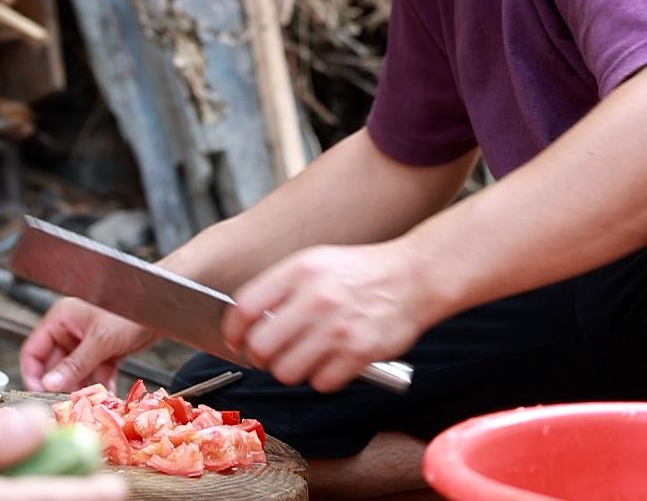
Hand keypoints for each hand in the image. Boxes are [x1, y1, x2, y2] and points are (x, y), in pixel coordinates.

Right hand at [21, 298, 153, 392]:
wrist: (162, 308)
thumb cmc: (129, 311)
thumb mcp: (99, 340)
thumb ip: (74, 364)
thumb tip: (48, 384)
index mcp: (60, 320)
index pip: (33, 350)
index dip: (33, 374)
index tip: (39, 394)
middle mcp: (70, 331)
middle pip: (54, 365)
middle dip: (60, 385)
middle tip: (65, 404)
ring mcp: (87, 343)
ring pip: (74, 373)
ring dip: (81, 388)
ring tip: (87, 403)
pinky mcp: (104, 352)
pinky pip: (94, 374)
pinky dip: (99, 385)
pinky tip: (106, 396)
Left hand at [223, 241, 441, 392]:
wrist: (413, 277)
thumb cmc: (360, 272)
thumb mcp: (314, 262)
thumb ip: (280, 287)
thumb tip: (245, 321)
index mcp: (300, 271)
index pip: (245, 307)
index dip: (233, 330)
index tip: (234, 339)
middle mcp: (316, 298)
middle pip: (262, 346)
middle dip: (258, 357)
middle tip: (266, 356)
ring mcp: (338, 327)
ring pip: (287, 371)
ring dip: (289, 370)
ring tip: (300, 359)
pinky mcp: (359, 352)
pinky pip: (321, 383)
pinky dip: (321, 378)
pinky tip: (329, 362)